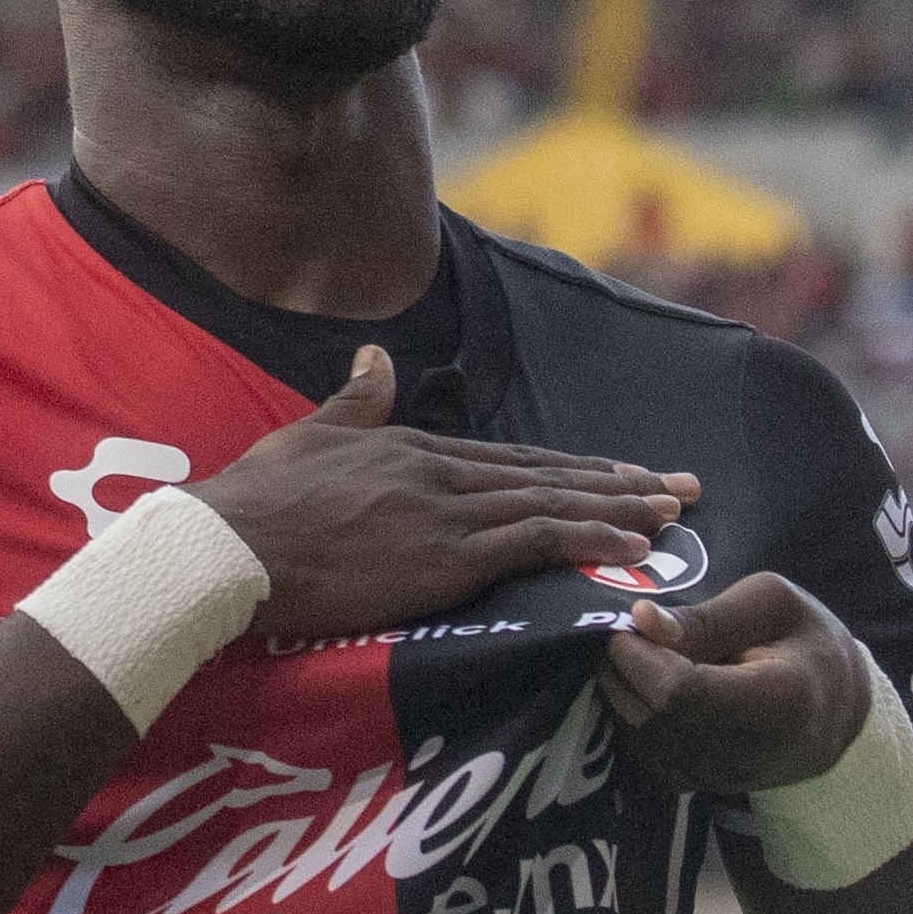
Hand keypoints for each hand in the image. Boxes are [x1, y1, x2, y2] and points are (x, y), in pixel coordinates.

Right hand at [190, 346, 699, 640]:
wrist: (232, 545)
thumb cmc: (256, 503)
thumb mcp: (308, 437)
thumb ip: (353, 400)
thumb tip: (376, 358)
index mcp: (412, 447)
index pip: (511, 458)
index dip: (570, 466)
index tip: (618, 470)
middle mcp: (442, 472)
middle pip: (548, 475)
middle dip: (619, 483)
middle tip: (680, 486)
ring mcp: (449, 512)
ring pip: (555, 503)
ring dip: (621, 509)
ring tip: (673, 514)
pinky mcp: (448, 555)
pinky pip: (539, 542)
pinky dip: (593, 540)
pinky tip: (634, 548)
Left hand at [598, 573, 870, 795]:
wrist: (838, 711)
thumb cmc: (806, 643)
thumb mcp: (771, 603)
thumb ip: (706, 616)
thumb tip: (640, 620)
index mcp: (780, 699)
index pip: (680, 692)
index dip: (639, 658)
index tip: (630, 627)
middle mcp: (752, 751)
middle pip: (653, 719)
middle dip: (622, 675)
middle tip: (629, 639)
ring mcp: (726, 778)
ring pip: (642, 742)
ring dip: (624, 698)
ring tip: (642, 662)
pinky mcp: (704, 788)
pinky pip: (647, 758)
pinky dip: (635, 723)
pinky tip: (650, 693)